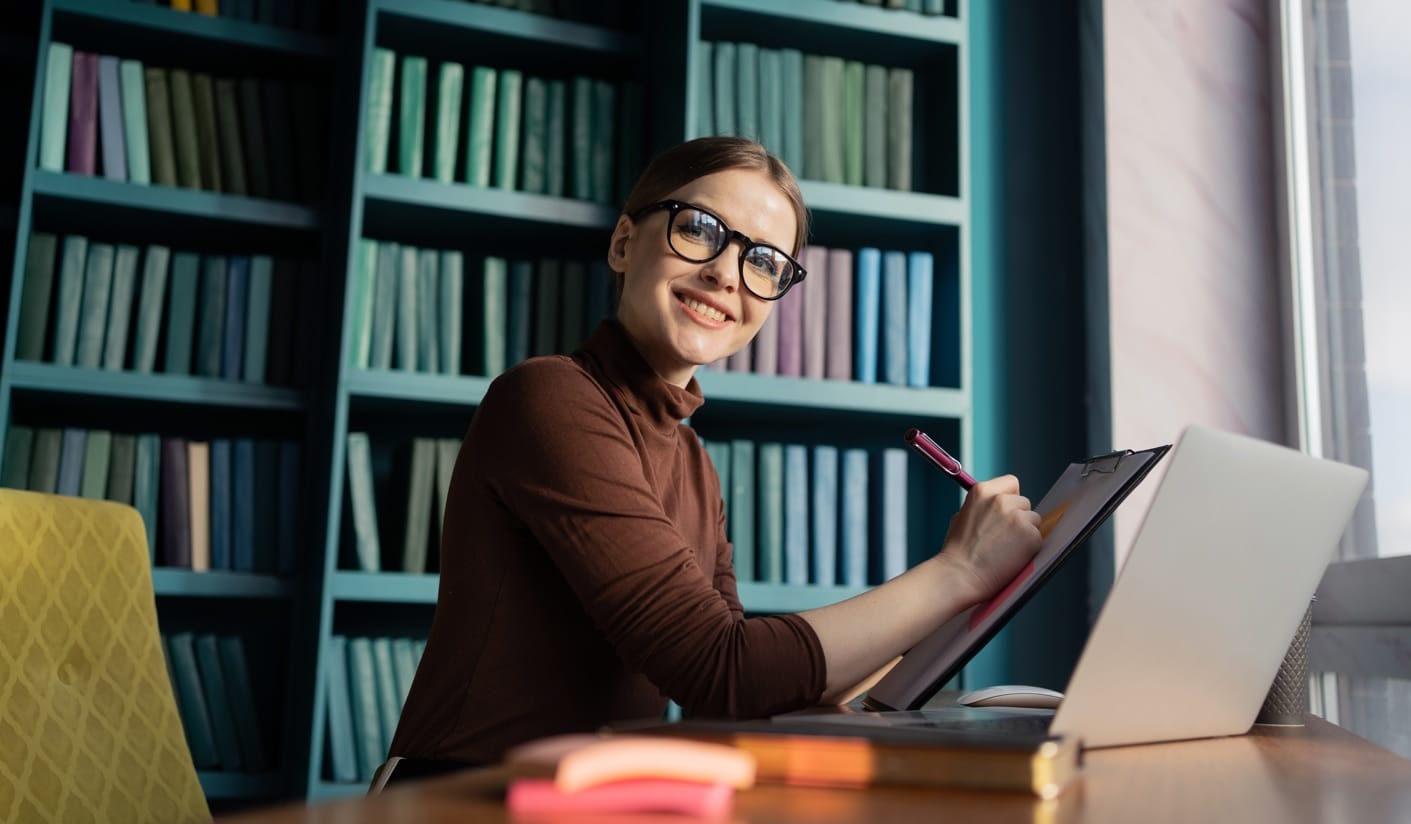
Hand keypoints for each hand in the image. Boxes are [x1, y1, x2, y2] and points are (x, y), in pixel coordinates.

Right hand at [934, 475, 1042, 606]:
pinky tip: (1012, 557)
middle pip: (1024, 503)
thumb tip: (1002, 506)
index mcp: (982, 491)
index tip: (1006, 511)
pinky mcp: (1031, 536)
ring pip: (1034, 520)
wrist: (960, 575)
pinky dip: (1029, 548)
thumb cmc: (957, 551)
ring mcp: (1018, 517)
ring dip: (1025, 532)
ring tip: (1006, 549)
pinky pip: (1038, 538)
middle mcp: (1001, 500)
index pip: (1011, 483)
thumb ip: (983, 506)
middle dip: (1018, 517)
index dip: (1010, 498)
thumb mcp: (962, 516)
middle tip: (1004, 537)